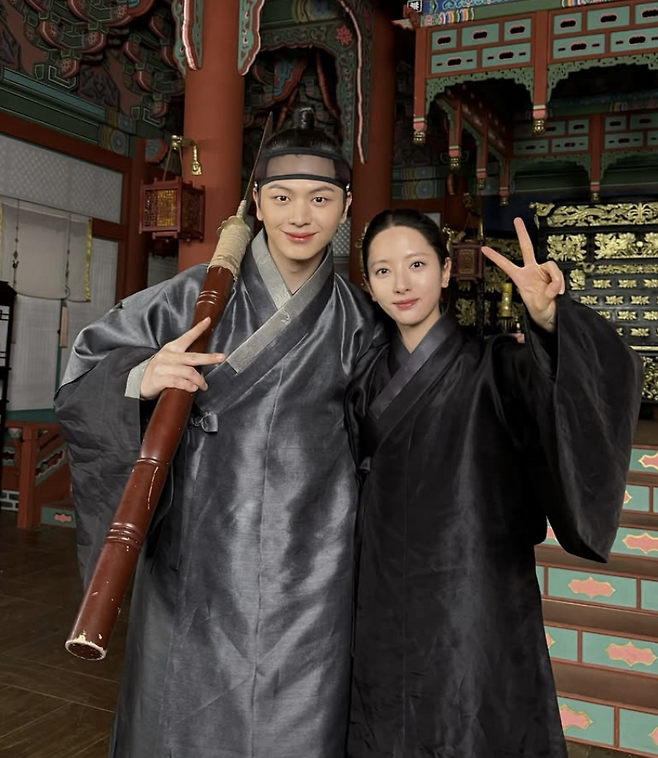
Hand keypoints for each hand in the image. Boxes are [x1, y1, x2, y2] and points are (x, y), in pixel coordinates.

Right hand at [140, 317, 224, 399]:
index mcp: (171, 348)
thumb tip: (202, 364)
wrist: (137, 382)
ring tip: (203, 385)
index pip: (186, 337)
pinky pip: (179, 382)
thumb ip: (184, 360)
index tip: (208, 321)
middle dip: (209, 357)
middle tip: (221, 357)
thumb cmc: (158, 371)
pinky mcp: (160, 379)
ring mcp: (163, 367)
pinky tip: (193, 388)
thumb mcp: (169, 360)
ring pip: (189, 372)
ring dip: (199, 380)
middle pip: (193, 357)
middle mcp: (168, 356)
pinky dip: (189, 386)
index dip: (198, 329)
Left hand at [481, 217, 564, 332]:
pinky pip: (558, 274)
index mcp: (520, 278)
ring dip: (555, 279)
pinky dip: (559, 282)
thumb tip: (554, 284)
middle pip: (527, 248)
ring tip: (555, 292)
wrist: (550, 313)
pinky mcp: (553, 274)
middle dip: (522, 233)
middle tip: (516, 220)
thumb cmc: (540, 309)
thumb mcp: (540, 305)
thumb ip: (547, 294)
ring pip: (551, 265)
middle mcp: (531, 271)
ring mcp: (542, 271)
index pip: (506, 265)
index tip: (484, 249)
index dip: (495, 257)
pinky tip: (558, 292)